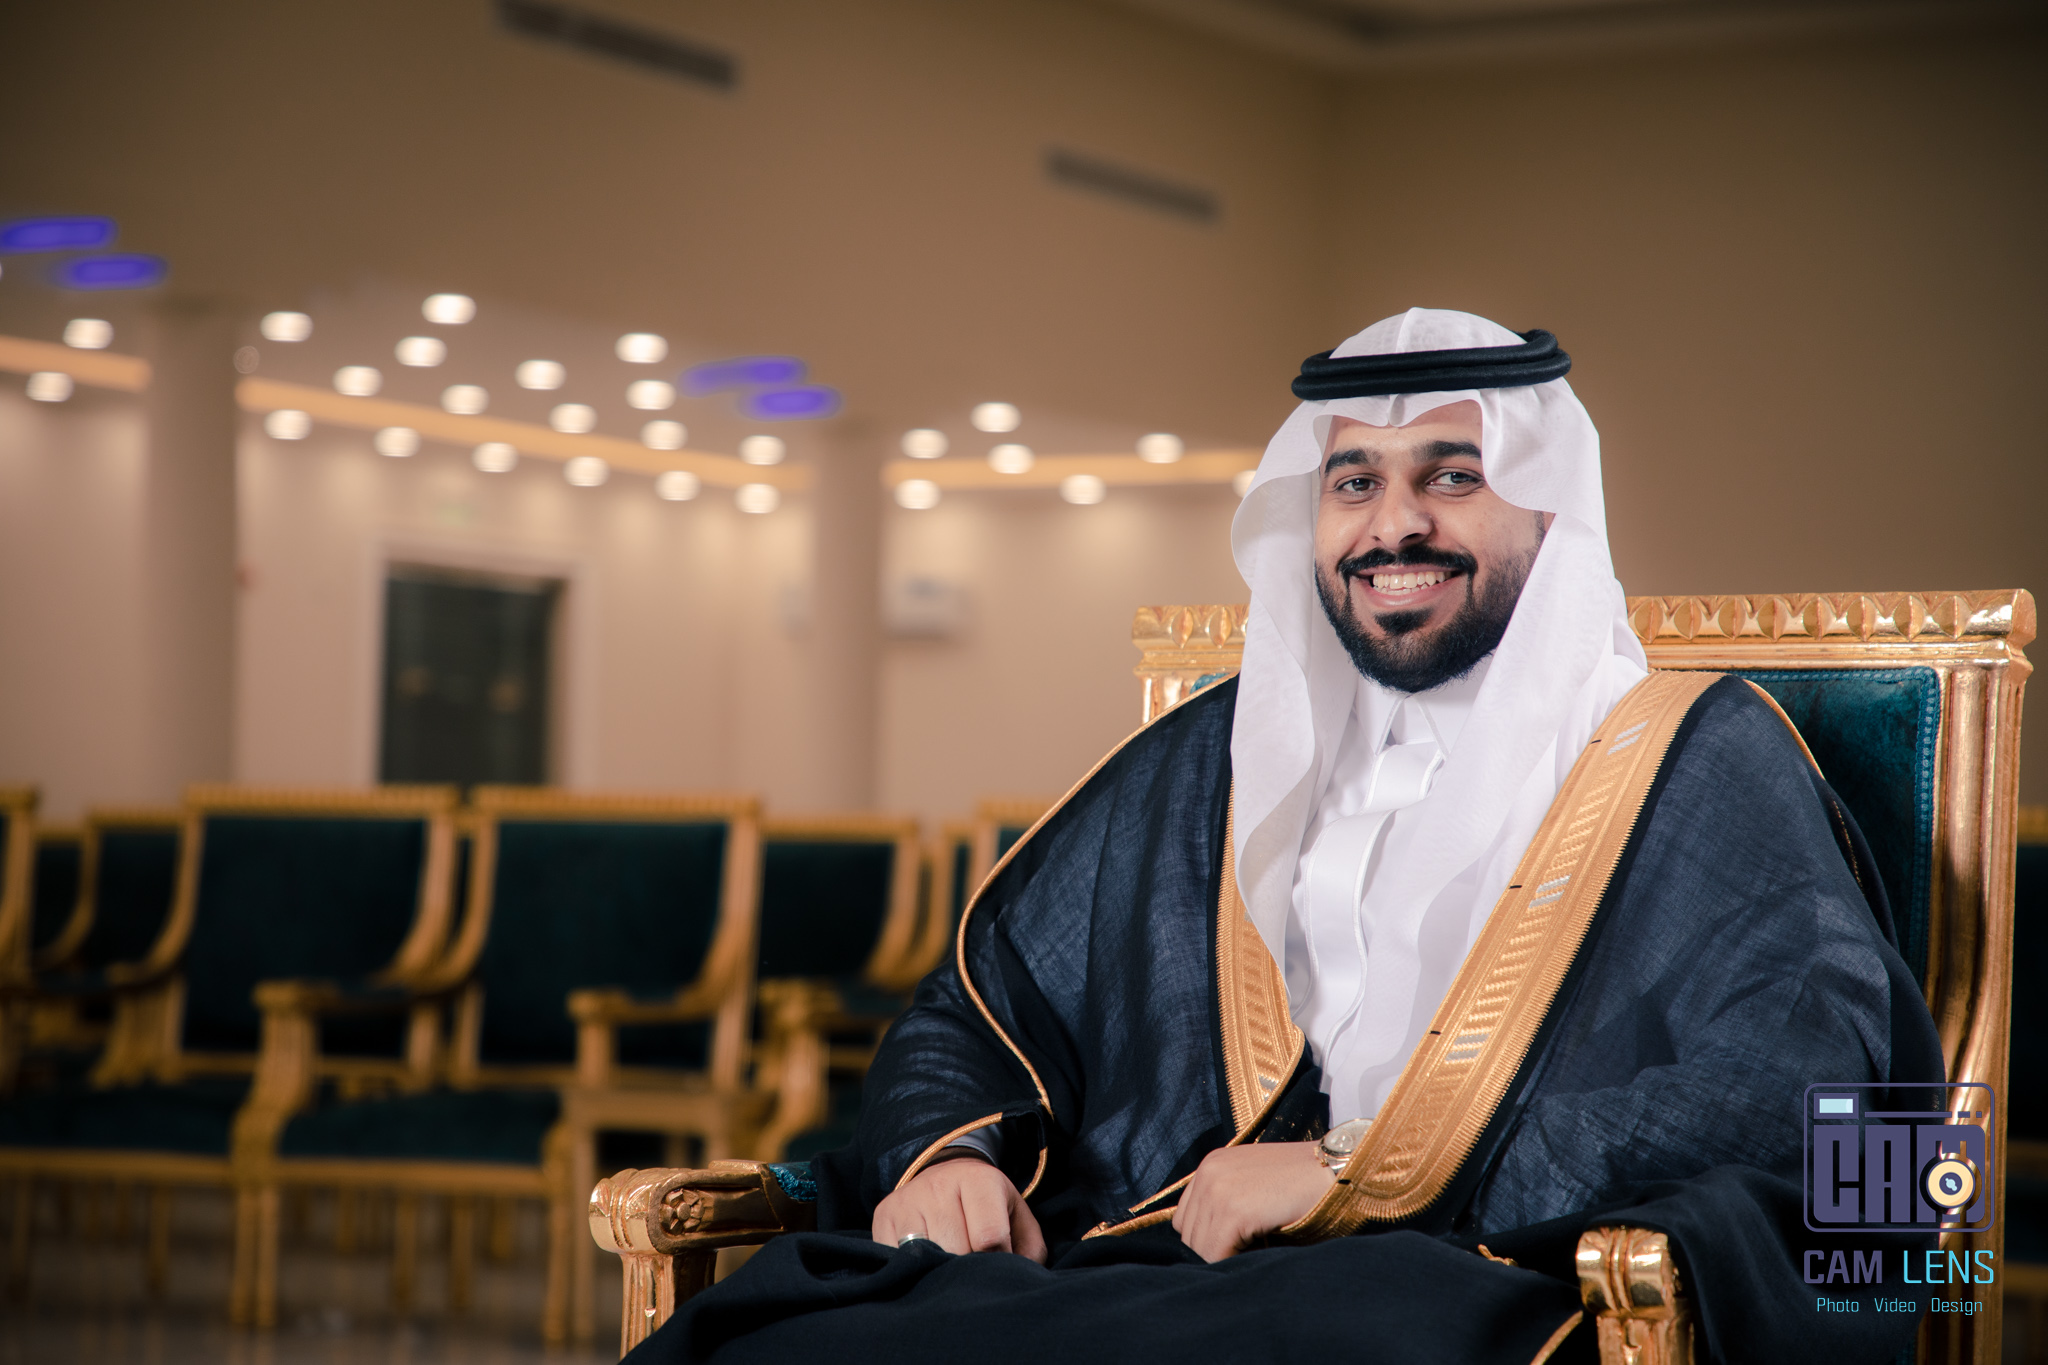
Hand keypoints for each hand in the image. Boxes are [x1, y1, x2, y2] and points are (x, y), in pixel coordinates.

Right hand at [873, 1156, 1047, 1262]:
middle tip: (971, 1269)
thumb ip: (1029, 1250)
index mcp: (979, 1180)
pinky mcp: (883, 1215)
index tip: (996, 1264)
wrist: (943, 1175)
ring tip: (949, 1266)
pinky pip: (896, 1258)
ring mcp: (908, 1200)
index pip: (989, 1238)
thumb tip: (1018, 1278)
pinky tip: (925, 1263)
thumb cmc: (987, 1206)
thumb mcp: (1017, 1217)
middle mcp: (939, 1185)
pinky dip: (912, 1269)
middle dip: (967, 1269)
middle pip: (956, 1250)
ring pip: (925, 1257)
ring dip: (939, 1271)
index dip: (996, 1261)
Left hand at [1170, 1142, 1333, 1261]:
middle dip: (1217, 1250)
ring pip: (1200, 1248)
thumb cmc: (1302, 1183)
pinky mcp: (1233, 1210)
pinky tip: (1263, 1249)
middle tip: (1253, 1248)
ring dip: (1228, 1257)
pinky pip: (1216, 1254)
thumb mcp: (1253, 1184)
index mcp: (1210, 1164)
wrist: (1337, 1170)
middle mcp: (1208, 1172)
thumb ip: (1226, 1202)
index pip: (1185, 1220)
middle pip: (1189, 1235)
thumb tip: (1206, 1246)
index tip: (1239, 1243)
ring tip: (1261, 1247)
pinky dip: (1236, 1261)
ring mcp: (1218, 1189)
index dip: (1209, 1238)